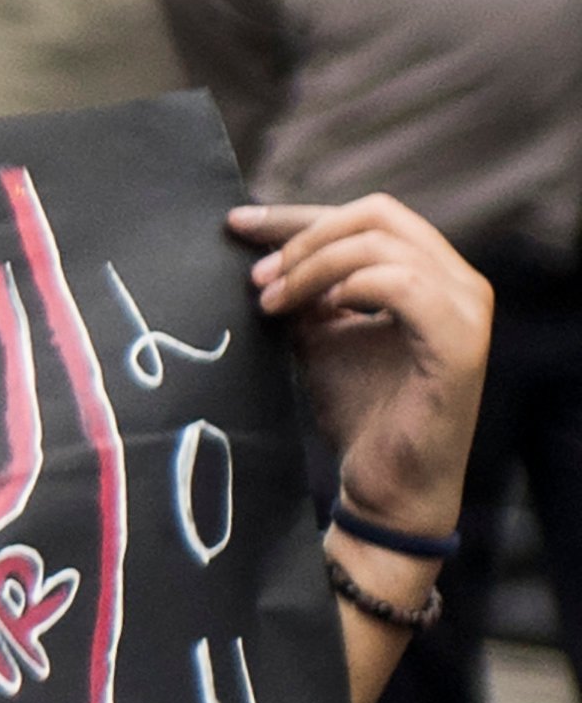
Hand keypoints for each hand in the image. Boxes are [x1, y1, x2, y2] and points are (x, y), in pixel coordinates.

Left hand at [232, 199, 489, 537]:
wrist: (384, 487)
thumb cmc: (359, 413)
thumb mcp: (319, 336)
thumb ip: (305, 293)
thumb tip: (261, 254)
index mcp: (431, 274)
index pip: (367, 217)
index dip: (297, 216)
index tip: (236, 224)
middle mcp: (459, 282)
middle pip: (377, 215)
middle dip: (304, 237)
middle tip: (257, 279)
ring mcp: (465, 310)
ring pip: (384, 244)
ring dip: (315, 265)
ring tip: (272, 303)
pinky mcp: (459, 345)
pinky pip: (405, 286)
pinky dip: (354, 286)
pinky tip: (322, 310)